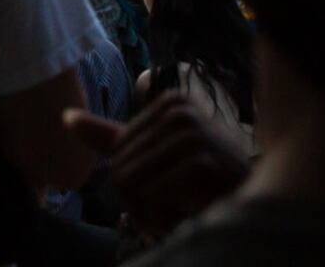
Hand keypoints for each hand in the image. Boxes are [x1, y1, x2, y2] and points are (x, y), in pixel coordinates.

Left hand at [71, 92, 247, 241]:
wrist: (258, 204)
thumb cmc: (207, 185)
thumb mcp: (157, 157)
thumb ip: (113, 139)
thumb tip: (66, 118)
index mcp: (169, 104)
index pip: (116, 156)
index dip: (134, 190)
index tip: (168, 193)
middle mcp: (180, 111)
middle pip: (120, 171)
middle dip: (140, 206)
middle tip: (174, 211)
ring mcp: (193, 134)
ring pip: (130, 186)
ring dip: (150, 216)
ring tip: (180, 215)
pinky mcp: (202, 163)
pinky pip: (151, 198)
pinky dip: (163, 221)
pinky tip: (189, 218)